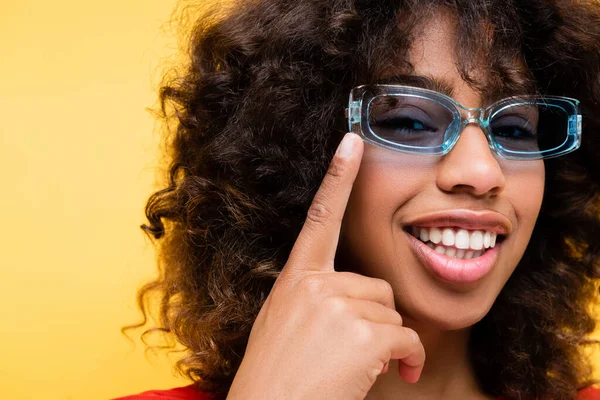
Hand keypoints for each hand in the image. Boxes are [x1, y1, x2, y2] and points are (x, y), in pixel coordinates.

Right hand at [226, 133, 425, 399]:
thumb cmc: (276, 378)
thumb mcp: (285, 326)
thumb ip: (314, 300)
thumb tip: (354, 301)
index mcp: (295, 279)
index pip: (320, 217)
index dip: (337, 176)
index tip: (351, 142)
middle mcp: (315, 284)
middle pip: (377, 286)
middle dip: (377, 320)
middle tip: (357, 352)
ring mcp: (337, 306)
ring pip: (392, 313)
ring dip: (388, 343)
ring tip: (360, 368)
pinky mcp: (362, 334)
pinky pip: (407, 337)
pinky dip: (410, 358)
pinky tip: (398, 374)